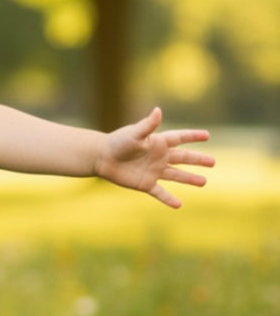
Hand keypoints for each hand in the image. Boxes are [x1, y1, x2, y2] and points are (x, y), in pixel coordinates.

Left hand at [96, 107, 213, 208]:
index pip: (180, 138)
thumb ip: (148, 125)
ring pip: (176, 175)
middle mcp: (159, 157)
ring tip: (204, 182)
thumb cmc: (117, 142)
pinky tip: (179, 205)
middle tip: (213, 162)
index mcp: (158, 143)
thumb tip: (158, 110)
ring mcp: (153, 171)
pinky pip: (160, 192)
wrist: (101, 157)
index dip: (193, 136)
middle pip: (183, 158)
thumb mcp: (134, 133)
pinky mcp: (145, 183)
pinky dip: (169, 199)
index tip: (207, 135)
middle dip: (198, 160)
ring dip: (189, 179)